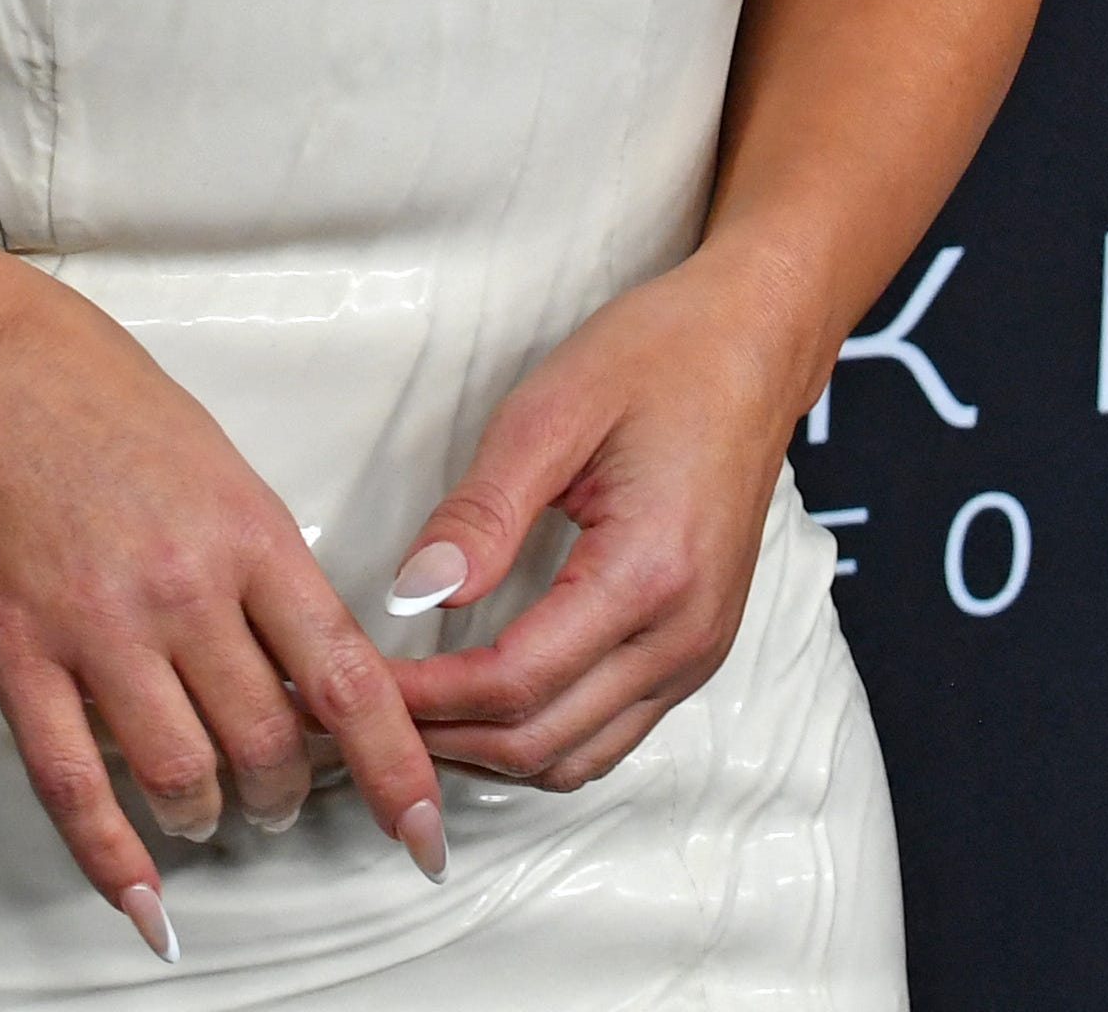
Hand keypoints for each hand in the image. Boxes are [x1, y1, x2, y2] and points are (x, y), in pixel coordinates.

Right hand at [0, 236, 454, 958]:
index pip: (350, 679)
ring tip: (210, 812)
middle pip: (270, 744)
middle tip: (284, 798)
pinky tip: (143, 901)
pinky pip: (74, 783)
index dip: (397, 770)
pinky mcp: (15, 650)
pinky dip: (114, 858)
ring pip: (183, 775)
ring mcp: (95, 624)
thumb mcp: (213, 455)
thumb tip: (295, 656)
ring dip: (210, 816)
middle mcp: (183, 586)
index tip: (423, 829)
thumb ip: (258, 559)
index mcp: (248, 530)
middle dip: (289, 796)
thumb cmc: (85, 384)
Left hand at [379, 259, 812, 789]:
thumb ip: (482, 512)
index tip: (352, 681)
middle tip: (358, 707)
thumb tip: (415, 594)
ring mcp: (696, 653)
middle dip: (440, 739)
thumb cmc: (661, 359)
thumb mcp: (551, 410)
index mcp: (649, 574)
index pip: (516, 682)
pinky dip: (535, 737)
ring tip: (407, 714)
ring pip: (575, 758)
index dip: (424, 698)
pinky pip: (607, 733)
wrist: (755, 348)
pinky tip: (479, 701)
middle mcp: (683, 636)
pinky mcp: (694, 651)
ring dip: (485, 751)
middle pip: (542, 742)